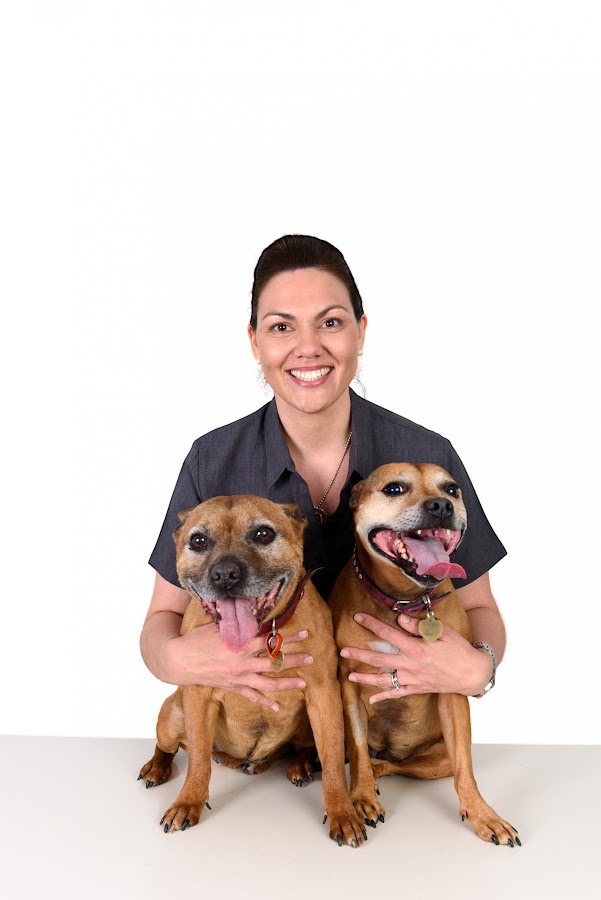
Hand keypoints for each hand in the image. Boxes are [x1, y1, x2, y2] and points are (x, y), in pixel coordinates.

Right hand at [162, 623, 312, 710]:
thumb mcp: (219, 627)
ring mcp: (238, 678)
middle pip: (275, 663)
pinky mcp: (232, 688)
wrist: (179, 660)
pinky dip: (265, 702)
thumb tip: (256, 617)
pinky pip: (252, 696)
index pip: (271, 642)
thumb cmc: (198, 640)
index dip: (290, 638)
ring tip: (303, 683)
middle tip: (311, 658)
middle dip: (295, 660)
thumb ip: (239, 625)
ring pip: (268, 683)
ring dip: (287, 683)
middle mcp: (243, 664)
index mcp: (241, 646)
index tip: (305, 634)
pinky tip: (277, 707)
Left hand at [340, 612, 492, 701]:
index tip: (357, 617)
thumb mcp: (442, 632)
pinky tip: (370, 699)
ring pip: (384, 679)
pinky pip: (396, 694)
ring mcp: (413, 679)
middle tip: (342, 650)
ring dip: (365, 677)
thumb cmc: (458, 649)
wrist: (472, 673)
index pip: (388, 633)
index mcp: (416, 648)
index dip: (372, 624)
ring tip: (349, 675)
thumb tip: (399, 618)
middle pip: (380, 658)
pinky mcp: (417, 689)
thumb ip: (419, 626)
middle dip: (360, 654)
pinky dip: (383, 697)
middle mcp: (411, 665)